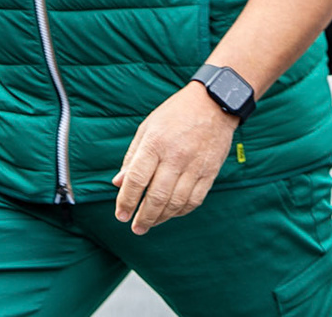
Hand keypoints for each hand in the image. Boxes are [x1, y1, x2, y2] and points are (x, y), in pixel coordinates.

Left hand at [111, 81, 236, 234]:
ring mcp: (195, 166)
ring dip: (161, 218)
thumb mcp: (147, 127)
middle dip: (144, 216)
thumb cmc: (174, 114)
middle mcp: (175, 156)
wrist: (213, 103)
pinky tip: (171, 213)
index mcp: (155, 143)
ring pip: (176, 202)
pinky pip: (194, 200)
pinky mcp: (210, 172)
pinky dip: (181, 211)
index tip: (121, 215)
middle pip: (157, 196)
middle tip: (136, 227)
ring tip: (151, 223)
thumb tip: (118, 184)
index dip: (127, 201)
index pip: (137, 179)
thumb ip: (132, 157)